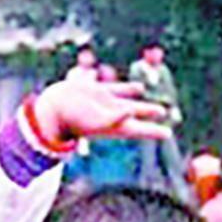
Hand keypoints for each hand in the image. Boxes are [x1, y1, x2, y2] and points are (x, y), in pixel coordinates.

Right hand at [33, 81, 169, 143]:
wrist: (53, 108)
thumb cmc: (75, 118)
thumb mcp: (96, 120)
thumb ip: (115, 117)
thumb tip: (130, 112)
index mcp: (116, 126)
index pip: (140, 130)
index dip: (154, 131)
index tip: (168, 134)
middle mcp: (113, 116)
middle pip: (137, 116)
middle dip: (150, 115)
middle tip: (164, 114)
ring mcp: (105, 104)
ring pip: (128, 103)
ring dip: (141, 104)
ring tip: (152, 104)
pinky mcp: (97, 92)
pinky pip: (115, 89)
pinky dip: (126, 89)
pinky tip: (137, 87)